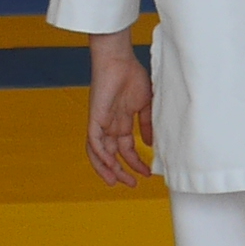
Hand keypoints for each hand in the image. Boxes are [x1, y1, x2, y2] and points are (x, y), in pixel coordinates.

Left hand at [83, 35, 154, 192]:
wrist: (119, 60)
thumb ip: (147, 125)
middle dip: (121, 171)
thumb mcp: (145, 105)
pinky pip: (93, 142)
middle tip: (132, 184)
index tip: (147, 173)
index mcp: (122, 122)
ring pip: (99, 153)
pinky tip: (110, 165)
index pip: (126, 149)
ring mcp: (101, 123)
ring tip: (117, 181)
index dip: (136, 162)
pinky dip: (100, 155)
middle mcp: (110, 126)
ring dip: (107, 169)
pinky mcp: (94, 118)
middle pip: (112, 155)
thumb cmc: (132, 76)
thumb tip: (151, 144)